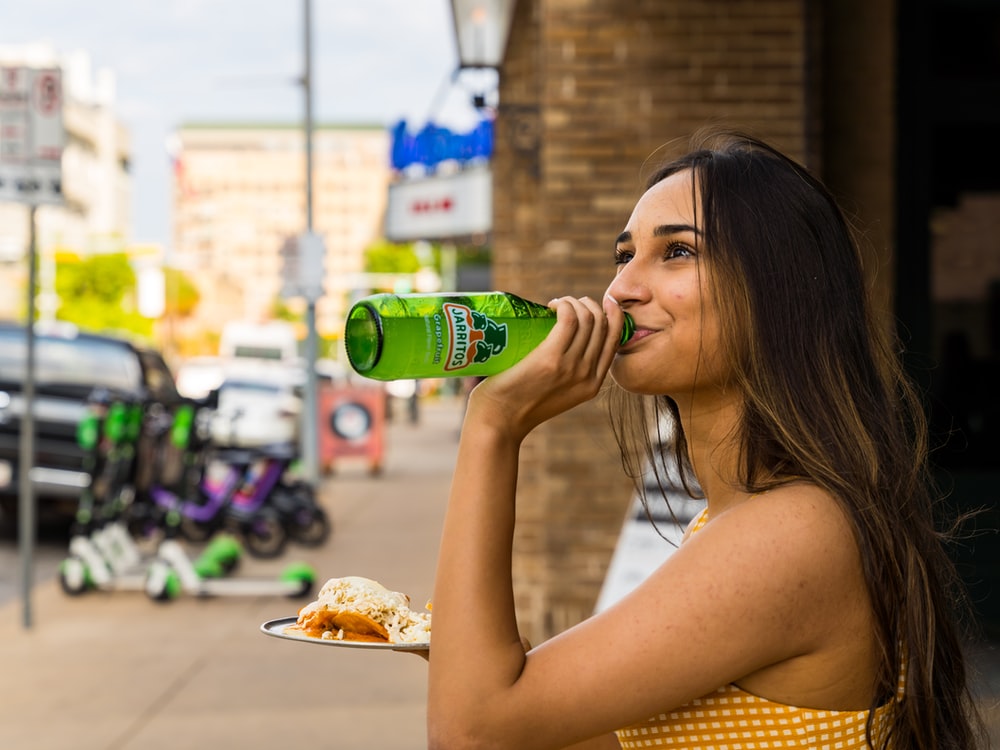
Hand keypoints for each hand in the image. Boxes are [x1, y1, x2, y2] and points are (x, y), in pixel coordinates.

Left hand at [468, 296, 622, 440]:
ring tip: (557, 305)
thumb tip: (567, 340)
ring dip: (573, 302)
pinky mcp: (551, 358)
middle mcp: (588, 376)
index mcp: (593, 384)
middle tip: (566, 304)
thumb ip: (569, 373)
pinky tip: (552, 306)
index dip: (612, 314)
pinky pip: (569, 319)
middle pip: (602, 324)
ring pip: (587, 318)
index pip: (615, 339)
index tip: (599, 301)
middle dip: (588, 305)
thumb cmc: (520, 403)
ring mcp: (571, 367)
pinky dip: (564, 305)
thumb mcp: (557, 392)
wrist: (499, 421)